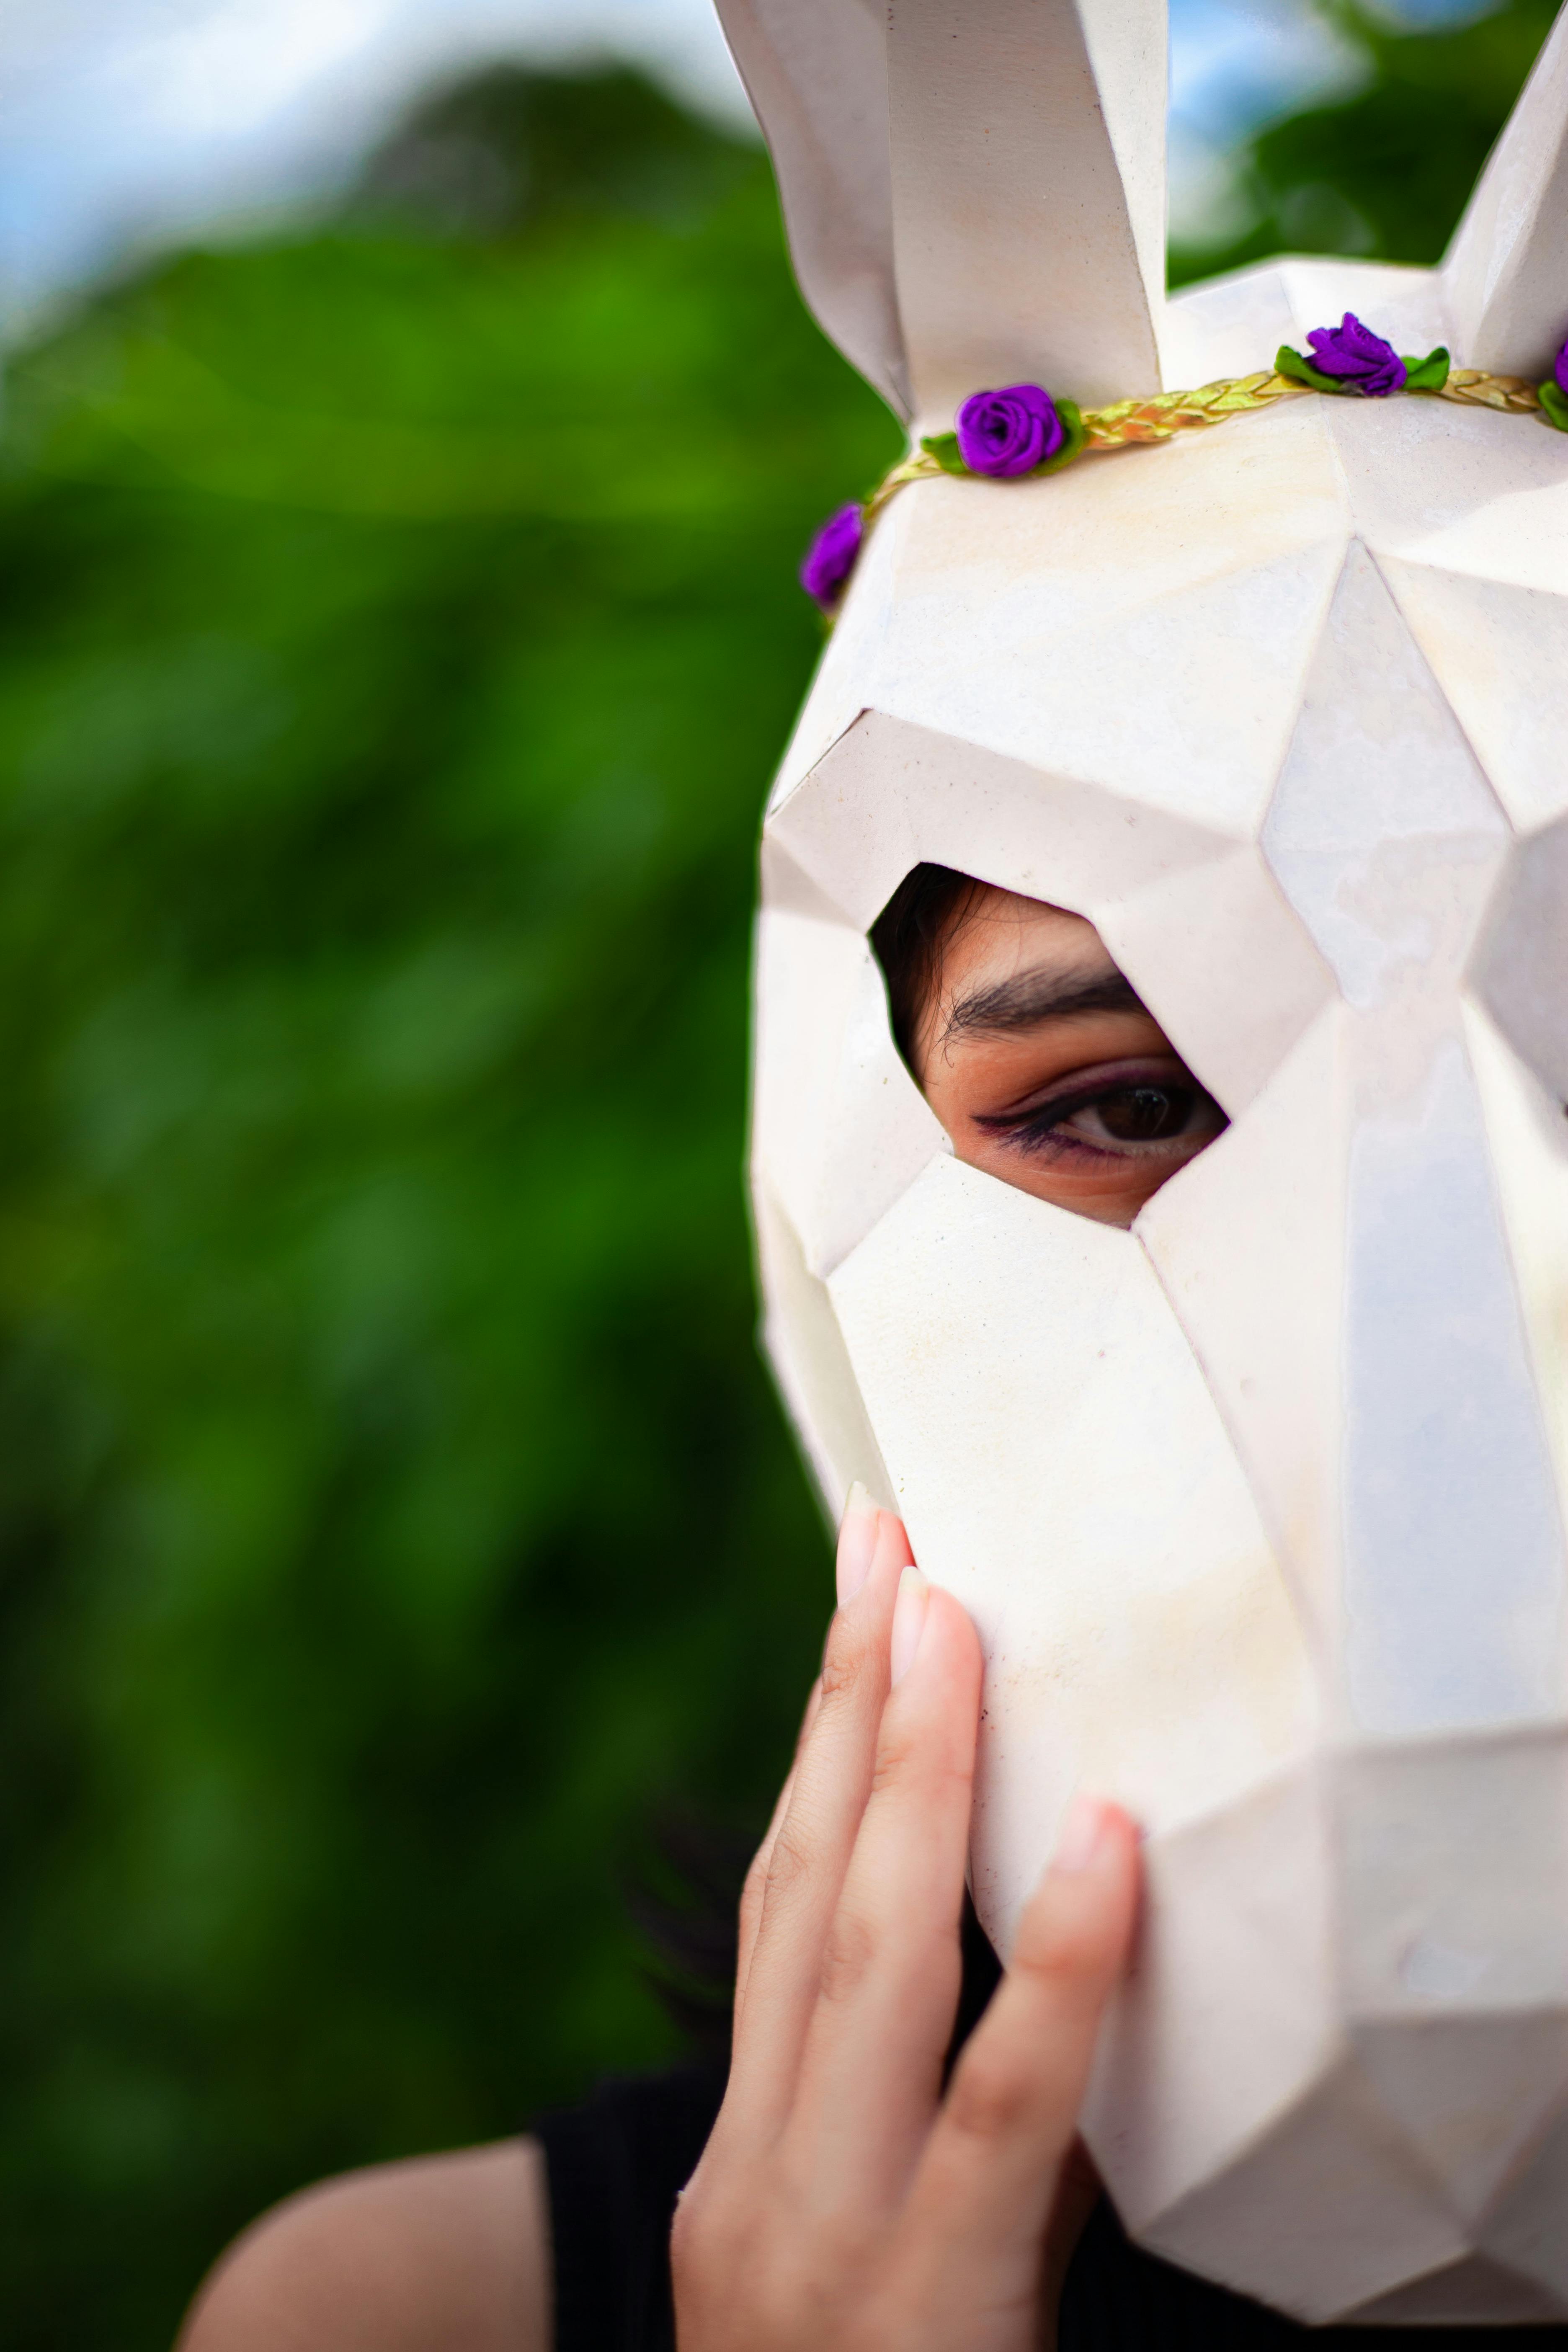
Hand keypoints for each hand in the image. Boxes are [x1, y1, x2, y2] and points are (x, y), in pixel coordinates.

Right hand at [672, 1494, 1139, 2351]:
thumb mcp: (845, 2264)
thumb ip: (907, 2123)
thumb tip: (1020, 1956)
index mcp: (741, 2155)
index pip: (783, 1901)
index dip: (816, 1737)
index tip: (860, 1586)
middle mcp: (755, 2174)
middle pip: (812, 1896)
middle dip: (852, 1710)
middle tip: (900, 1553)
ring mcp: (820, 2243)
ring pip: (874, 1964)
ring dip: (914, 1781)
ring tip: (957, 1630)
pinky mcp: (920, 2314)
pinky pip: (1002, 2115)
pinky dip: (1056, 1973)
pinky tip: (1102, 1846)